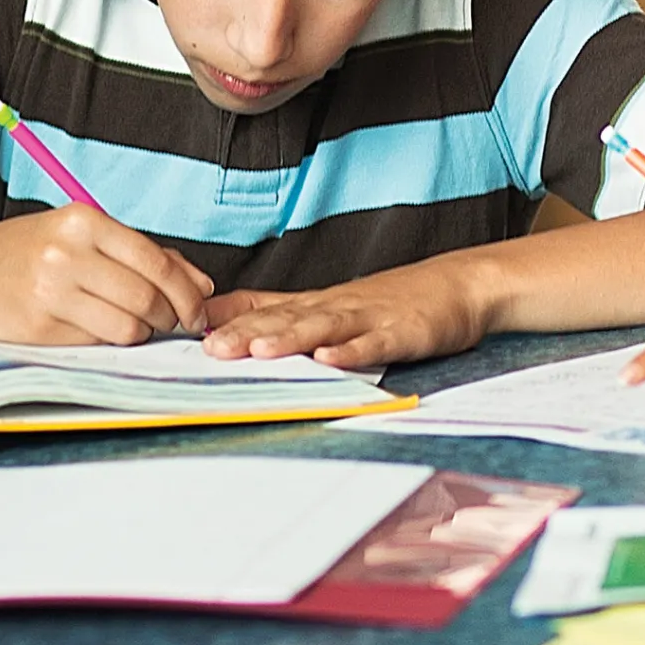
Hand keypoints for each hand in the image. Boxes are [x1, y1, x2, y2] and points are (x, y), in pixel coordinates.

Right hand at [0, 207, 214, 345]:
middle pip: (148, 297)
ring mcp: (50, 290)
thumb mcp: (81, 235)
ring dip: (142, 333)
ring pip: (127, 326)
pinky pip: (96, 342)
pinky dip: (108, 340)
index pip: (157, 263)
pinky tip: (98, 329)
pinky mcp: (38, 326)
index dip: (188, 293)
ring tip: (135, 326)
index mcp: (84, 220)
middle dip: (170, 318)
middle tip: (171, 323)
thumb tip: (201, 284)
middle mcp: (67, 252)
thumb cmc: (29, 250)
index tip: (198, 309)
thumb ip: (141, 253)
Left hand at [199, 257, 490, 368]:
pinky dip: (353, 352)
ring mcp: (369, 317)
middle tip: (210, 349)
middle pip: (285, 318)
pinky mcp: (403, 332)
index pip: (264, 307)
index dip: (226, 319)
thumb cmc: (392, 301)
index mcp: (317, 304)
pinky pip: (375, 344)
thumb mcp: (334, 306)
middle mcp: (336, 306)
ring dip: (290, 338)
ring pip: (323, 327)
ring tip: (259, 349)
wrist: (458, 285)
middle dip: (246, 333)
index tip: (185, 329)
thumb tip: (227, 324)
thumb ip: (285, 314)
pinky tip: (331, 360)